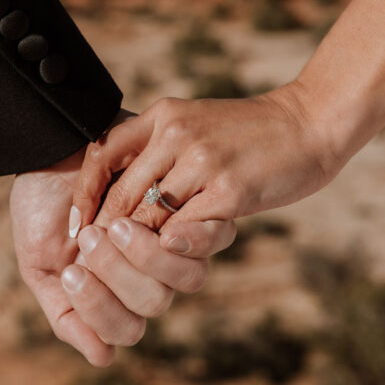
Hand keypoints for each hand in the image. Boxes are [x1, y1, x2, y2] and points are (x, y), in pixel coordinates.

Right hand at [11, 147, 236, 366]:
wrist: (55, 145)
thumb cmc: (43, 204)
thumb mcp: (40, 264)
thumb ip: (66, 314)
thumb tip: (104, 359)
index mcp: (114, 293)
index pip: (126, 329)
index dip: (102, 308)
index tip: (71, 271)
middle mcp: (150, 274)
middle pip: (156, 301)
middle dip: (119, 273)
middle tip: (91, 237)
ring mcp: (175, 241)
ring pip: (188, 277)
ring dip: (150, 256)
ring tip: (117, 224)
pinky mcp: (195, 206)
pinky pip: (215, 237)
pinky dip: (196, 239)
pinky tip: (169, 227)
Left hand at [70, 82, 339, 246]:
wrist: (307, 124)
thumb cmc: (249, 133)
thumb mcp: (195, 123)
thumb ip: (159, 149)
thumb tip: (120, 193)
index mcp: (163, 115)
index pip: (102, 154)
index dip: (83, 194)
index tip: (77, 226)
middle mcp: (177, 134)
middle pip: (121, 193)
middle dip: (104, 233)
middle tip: (90, 262)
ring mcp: (203, 162)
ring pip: (150, 217)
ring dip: (135, 247)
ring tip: (123, 268)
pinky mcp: (229, 190)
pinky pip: (185, 231)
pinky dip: (173, 249)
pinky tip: (168, 259)